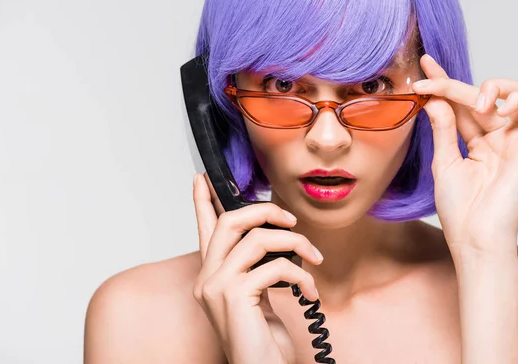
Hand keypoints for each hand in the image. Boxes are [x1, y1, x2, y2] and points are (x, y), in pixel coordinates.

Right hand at [192, 173, 322, 363]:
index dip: (202, 202)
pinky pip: (275, 267)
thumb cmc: (261, 339)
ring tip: (314, 259)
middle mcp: (207, 278)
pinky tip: (310, 292)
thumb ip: (255, 267)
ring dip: (295, 244)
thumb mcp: (258, 296)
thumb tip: (273, 237)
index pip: (205, 230)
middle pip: (230, 222)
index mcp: (212, 275)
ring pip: (257, 239)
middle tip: (290, 220)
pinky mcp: (233, 296)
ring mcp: (216, 286)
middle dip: (264, 211)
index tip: (202, 178)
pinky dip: (301, 276)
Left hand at [412, 55, 517, 254]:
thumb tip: (434, 98)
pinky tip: (496, 109)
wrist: (473, 238)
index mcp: (476, 141)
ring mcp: (514, 142)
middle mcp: (497, 137)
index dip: (444, 82)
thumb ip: (442, 129)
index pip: (461, 103)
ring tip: (473, 103)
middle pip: (482, 95)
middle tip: (427, 82)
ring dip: (494, 86)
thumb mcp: (444, 162)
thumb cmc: (459, 209)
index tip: (423, 66)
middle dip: (453, 83)